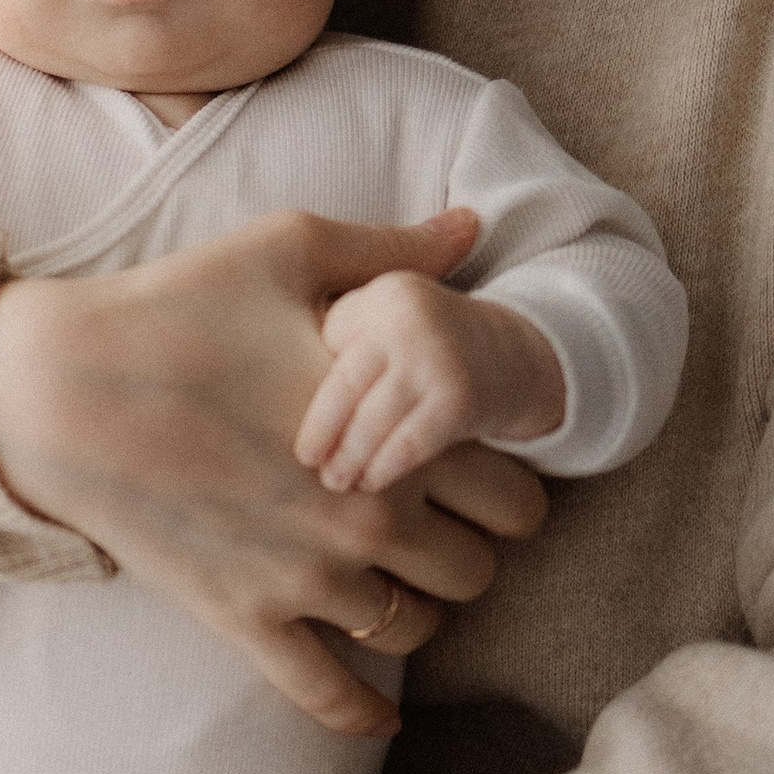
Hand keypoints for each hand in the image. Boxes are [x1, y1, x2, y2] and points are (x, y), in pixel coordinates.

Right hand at [0, 208, 548, 736]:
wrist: (58, 390)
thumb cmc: (175, 307)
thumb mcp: (289, 252)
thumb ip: (392, 250)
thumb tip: (469, 228)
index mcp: (395, 433)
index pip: (515, 493)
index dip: (506, 476)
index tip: (477, 460)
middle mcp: (366, 519)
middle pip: (479, 570)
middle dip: (470, 543)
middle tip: (439, 516)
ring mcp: (307, 580)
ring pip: (416, 630)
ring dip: (418, 605)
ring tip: (395, 571)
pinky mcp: (246, 620)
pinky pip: (327, 696)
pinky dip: (362, 712)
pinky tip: (382, 713)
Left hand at [294, 274, 564, 492]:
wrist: (512, 357)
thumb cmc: (423, 343)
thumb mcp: (381, 312)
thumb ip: (332, 331)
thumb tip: (261, 384)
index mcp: (382, 291)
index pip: (320, 342)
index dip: (296, 381)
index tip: (270, 412)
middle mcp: (409, 315)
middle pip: (342, 384)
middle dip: (319, 429)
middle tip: (305, 460)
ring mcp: (437, 356)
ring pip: (370, 420)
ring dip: (347, 458)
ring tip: (334, 479)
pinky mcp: (460, 399)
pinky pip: (406, 445)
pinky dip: (383, 468)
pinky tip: (371, 482)